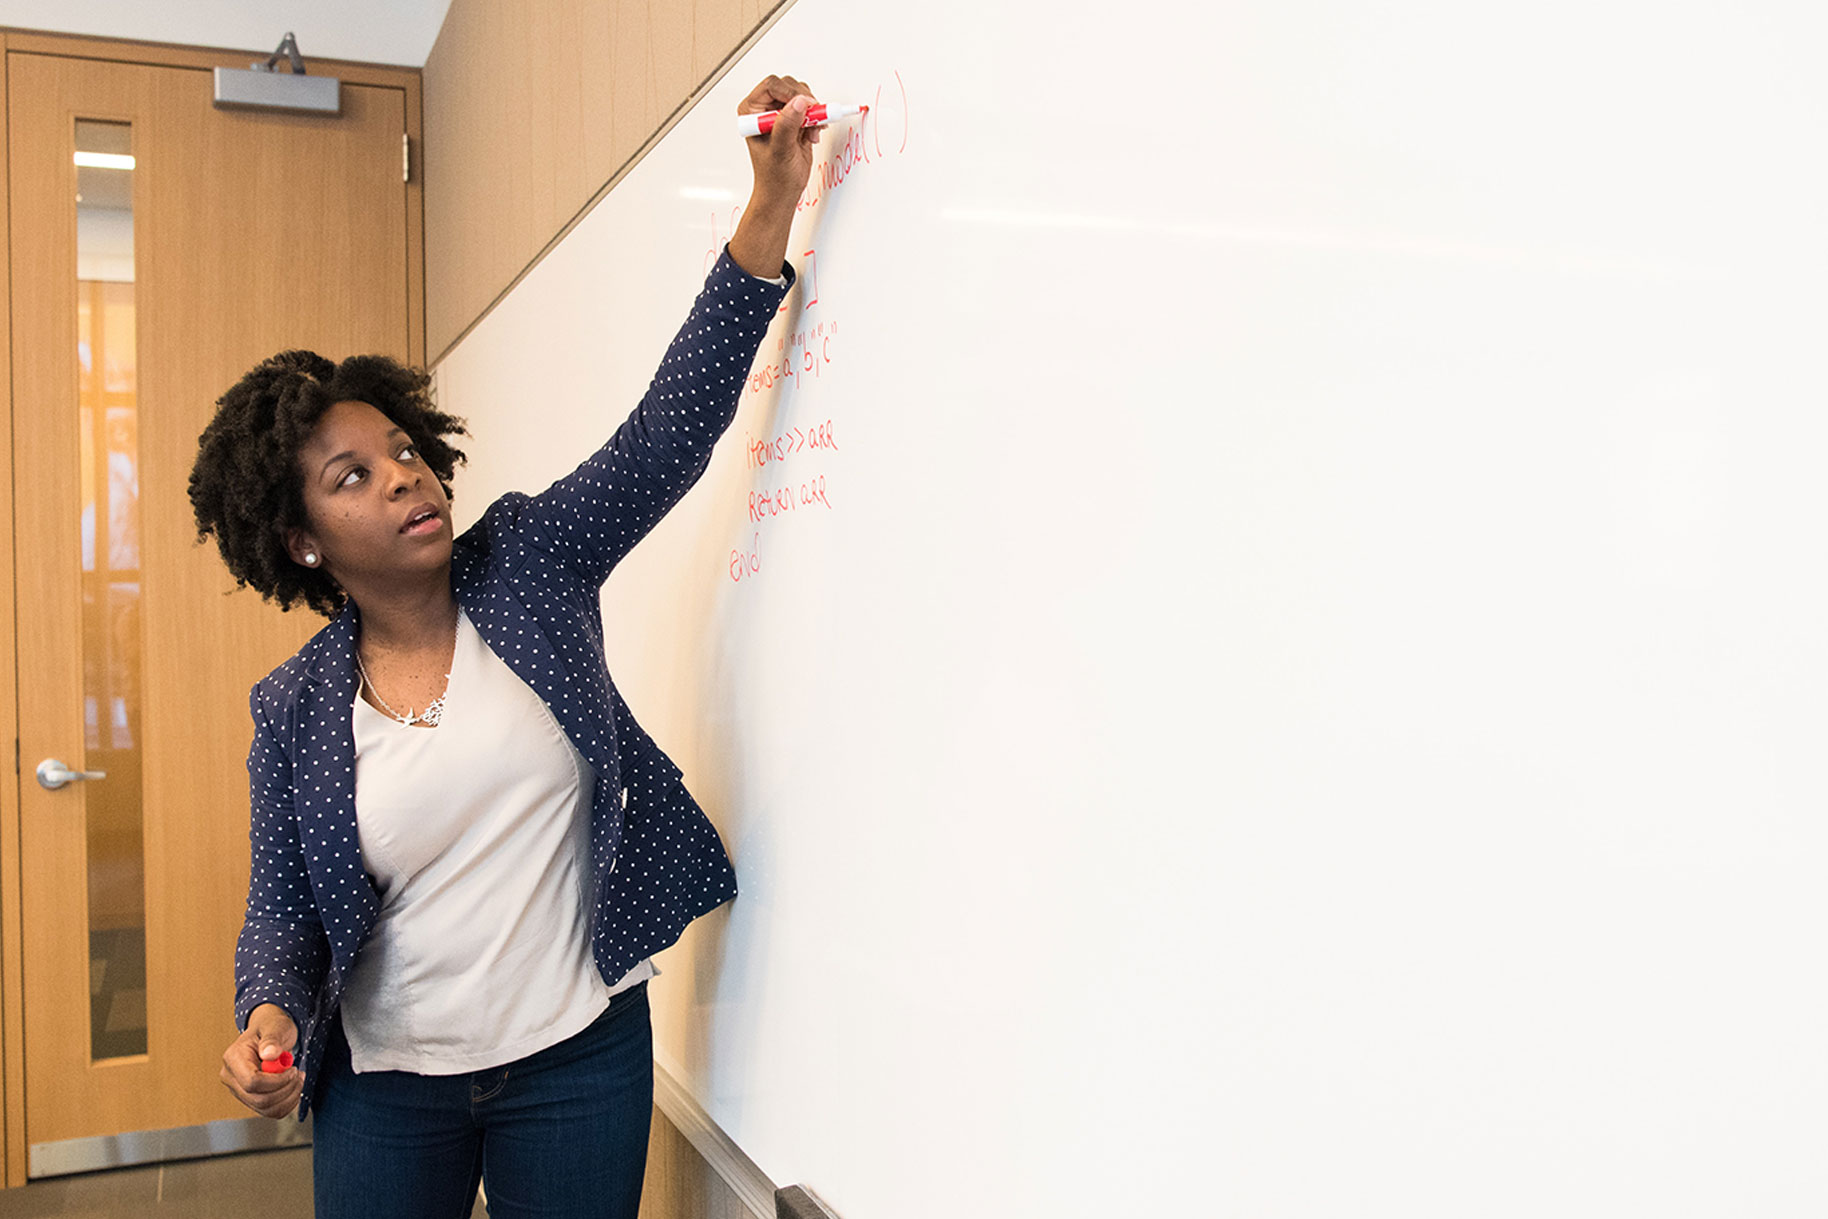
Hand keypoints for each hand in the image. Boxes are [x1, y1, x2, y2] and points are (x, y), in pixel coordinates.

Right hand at [220, 1003, 301, 1118]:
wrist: (270, 1033)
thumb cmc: (272, 1027)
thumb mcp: (276, 1027)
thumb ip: (272, 1039)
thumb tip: (269, 1053)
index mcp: (233, 1058)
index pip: (251, 1082)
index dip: (277, 1081)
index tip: (293, 1069)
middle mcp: (231, 1078)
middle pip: (258, 1099)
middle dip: (285, 1090)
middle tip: (298, 1074)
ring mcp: (238, 1090)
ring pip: (265, 1109)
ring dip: (288, 1098)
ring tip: (298, 1080)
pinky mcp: (250, 1098)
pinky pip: (269, 1112)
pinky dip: (286, 1105)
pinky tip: (294, 1089)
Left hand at [729, 75, 819, 277]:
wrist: (783, 192)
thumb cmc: (774, 177)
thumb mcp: (780, 150)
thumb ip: (787, 124)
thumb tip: (798, 103)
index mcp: (752, 112)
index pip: (772, 86)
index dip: (790, 92)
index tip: (804, 106)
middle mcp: (765, 109)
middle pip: (788, 86)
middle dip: (804, 102)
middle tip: (813, 119)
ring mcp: (781, 114)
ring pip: (802, 95)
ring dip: (813, 111)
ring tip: (812, 132)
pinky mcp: (795, 121)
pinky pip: (811, 109)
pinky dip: (818, 118)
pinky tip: (813, 134)